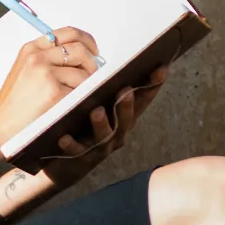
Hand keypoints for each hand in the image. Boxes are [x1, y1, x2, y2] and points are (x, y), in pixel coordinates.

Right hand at [0, 27, 103, 145]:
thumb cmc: (14, 104)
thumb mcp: (24, 71)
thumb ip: (47, 59)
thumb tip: (84, 54)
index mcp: (31, 49)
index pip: (68, 33)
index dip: (86, 40)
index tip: (93, 51)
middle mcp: (37, 57)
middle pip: (80, 49)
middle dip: (92, 63)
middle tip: (93, 76)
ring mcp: (45, 74)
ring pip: (84, 72)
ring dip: (87, 85)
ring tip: (78, 96)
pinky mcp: (54, 92)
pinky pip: (82, 90)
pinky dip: (83, 98)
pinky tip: (73, 106)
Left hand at [39, 64, 169, 189]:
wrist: (66, 164)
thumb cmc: (87, 127)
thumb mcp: (101, 106)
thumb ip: (113, 88)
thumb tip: (124, 59)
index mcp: (123, 118)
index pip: (142, 100)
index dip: (153, 85)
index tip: (161, 68)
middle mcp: (116, 133)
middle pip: (126, 120)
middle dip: (127, 105)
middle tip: (126, 90)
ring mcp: (100, 147)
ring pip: (104, 136)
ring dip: (101, 124)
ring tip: (97, 111)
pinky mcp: (80, 158)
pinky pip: (76, 151)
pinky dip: (71, 144)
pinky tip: (63, 137)